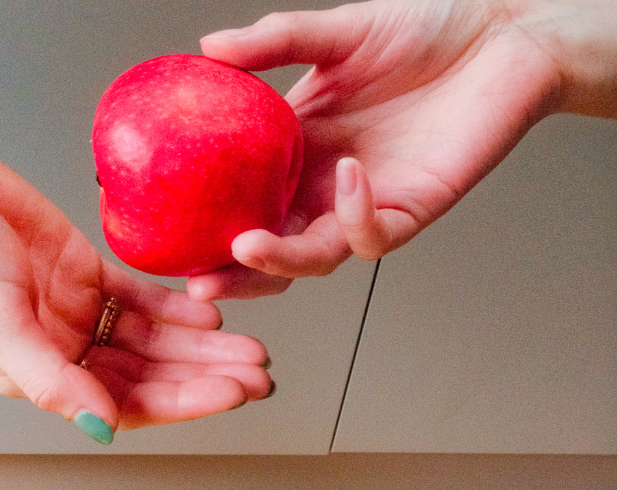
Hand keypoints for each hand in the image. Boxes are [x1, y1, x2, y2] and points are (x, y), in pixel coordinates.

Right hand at [0, 130, 271, 440]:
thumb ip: (50, 378)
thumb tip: (101, 428)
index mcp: (39, 376)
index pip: (125, 404)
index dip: (181, 402)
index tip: (231, 392)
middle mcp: (63, 351)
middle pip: (148, 376)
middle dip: (204, 377)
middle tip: (259, 375)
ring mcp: (74, 312)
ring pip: (152, 341)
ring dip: (200, 347)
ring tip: (252, 347)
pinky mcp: (82, 270)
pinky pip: (140, 298)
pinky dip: (175, 308)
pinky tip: (210, 314)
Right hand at [189, 0, 568, 299]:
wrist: (502, 31)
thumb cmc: (428, 31)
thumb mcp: (339, 31)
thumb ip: (274, 44)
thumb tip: (209, 49)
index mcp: (295, 154)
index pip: (239, 203)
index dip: (205, 228)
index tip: (167, 238)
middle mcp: (321, 189)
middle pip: (268, 251)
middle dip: (232, 275)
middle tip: (197, 281)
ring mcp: (362, 206)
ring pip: (312, 258)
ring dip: (279, 261)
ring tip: (247, 246)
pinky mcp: (408, 212)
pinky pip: (371, 234)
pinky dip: (354, 215)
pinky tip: (349, 176)